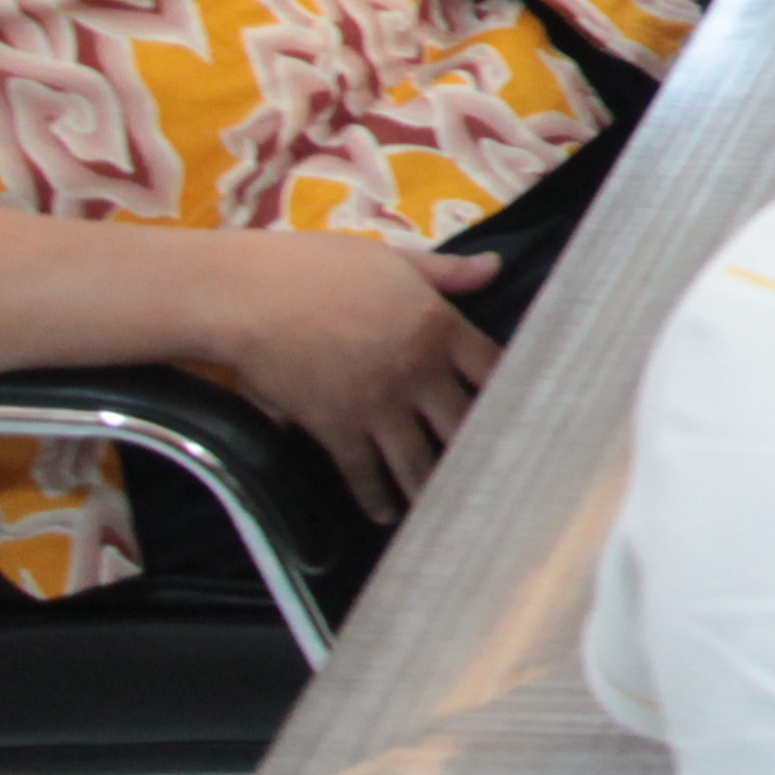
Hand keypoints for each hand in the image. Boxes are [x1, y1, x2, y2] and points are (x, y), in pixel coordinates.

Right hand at [194, 231, 500, 517]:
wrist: (249, 297)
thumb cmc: (319, 267)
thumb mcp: (393, 259)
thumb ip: (446, 272)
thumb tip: (496, 265)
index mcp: (439, 326)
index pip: (493, 367)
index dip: (511, 393)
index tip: (525, 415)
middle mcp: (419, 371)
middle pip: (464, 422)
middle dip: (481, 451)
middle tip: (496, 476)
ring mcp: (379, 405)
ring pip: (419, 459)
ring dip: (434, 488)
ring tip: (448, 509)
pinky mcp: (338, 429)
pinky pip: (364, 472)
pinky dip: (376, 498)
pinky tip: (387, 514)